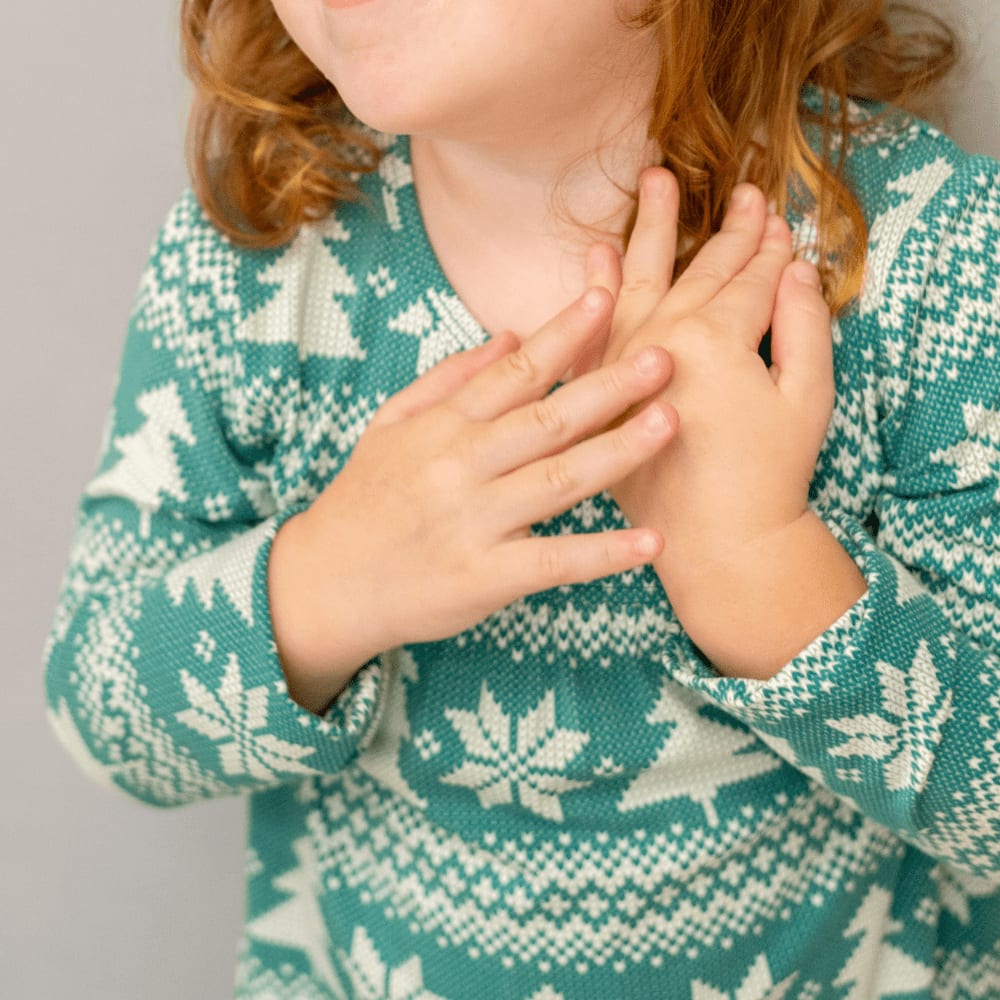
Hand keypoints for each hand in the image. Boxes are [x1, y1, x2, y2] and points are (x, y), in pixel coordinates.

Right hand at [268, 289, 676, 710]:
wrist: (325, 582)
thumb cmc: (366, 498)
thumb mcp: (392, 423)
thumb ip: (451, 378)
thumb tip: (513, 334)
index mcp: (444, 426)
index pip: (514, 372)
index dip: (565, 334)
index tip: (610, 298)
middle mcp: (461, 466)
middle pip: (546, 419)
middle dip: (608, 385)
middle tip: (667, 355)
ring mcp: (474, 523)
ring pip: (557, 482)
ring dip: (617, 452)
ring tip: (670, 422)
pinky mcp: (484, 579)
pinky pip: (553, 562)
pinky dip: (603, 554)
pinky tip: (651, 542)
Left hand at [583, 170, 863, 675]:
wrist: (714, 541)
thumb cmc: (769, 476)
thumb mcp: (807, 397)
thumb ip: (803, 324)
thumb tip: (794, 269)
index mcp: (714, 338)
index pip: (746, 278)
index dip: (767, 246)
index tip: (775, 215)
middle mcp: (659, 340)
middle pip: (696, 272)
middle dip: (725, 231)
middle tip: (740, 192)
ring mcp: (620, 363)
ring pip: (638, 283)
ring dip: (650, 232)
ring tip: (654, 183)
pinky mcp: (598, 393)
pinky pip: (590, 332)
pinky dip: (595, 293)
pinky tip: (598, 261)